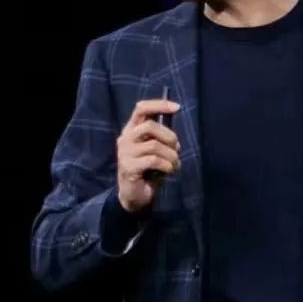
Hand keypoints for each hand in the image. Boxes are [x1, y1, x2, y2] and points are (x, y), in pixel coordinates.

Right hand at [116, 98, 180, 212]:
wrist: (134, 196)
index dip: (160, 105)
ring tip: (175, 164)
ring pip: (154, 145)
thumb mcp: (156, 151)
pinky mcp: (128, 167)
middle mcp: (125, 138)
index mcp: (131, 130)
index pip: (142, 108)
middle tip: (177, 149)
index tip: (177, 107)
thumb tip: (175, 139)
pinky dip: (167, 165)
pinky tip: (169, 171)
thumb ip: (161, 140)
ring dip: (171, 155)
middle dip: (169, 137)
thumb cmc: (148, 171)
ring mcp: (125, 153)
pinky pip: (153, 160)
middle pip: (150, 126)